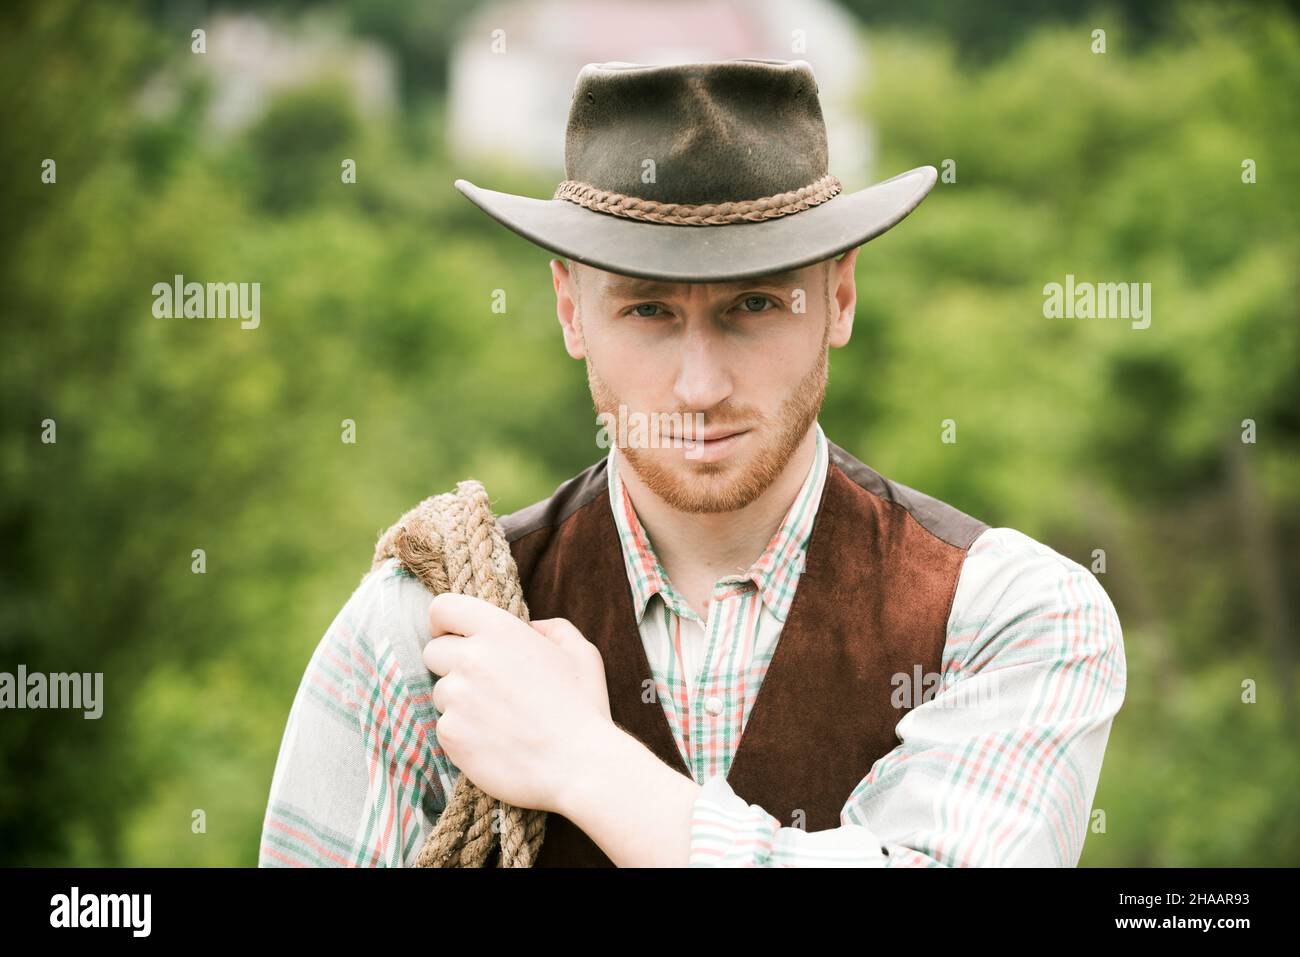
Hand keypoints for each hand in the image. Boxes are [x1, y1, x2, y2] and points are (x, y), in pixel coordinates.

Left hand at [422, 593, 612, 812]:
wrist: (578, 766)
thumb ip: (552, 629)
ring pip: (441, 692)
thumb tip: (531, 627)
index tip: (454, 636)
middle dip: (452, 664)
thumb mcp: (581, 653)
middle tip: (484, 684)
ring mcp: (457, 697)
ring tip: (498, 718)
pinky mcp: (450, 733)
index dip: (443, 622)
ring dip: (460, 701)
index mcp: (500, 630)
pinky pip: (444, 726)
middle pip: (434, 652)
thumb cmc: (583, 708)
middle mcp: (471, 658)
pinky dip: (463, 733)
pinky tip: (494, 741)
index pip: (443, 608)